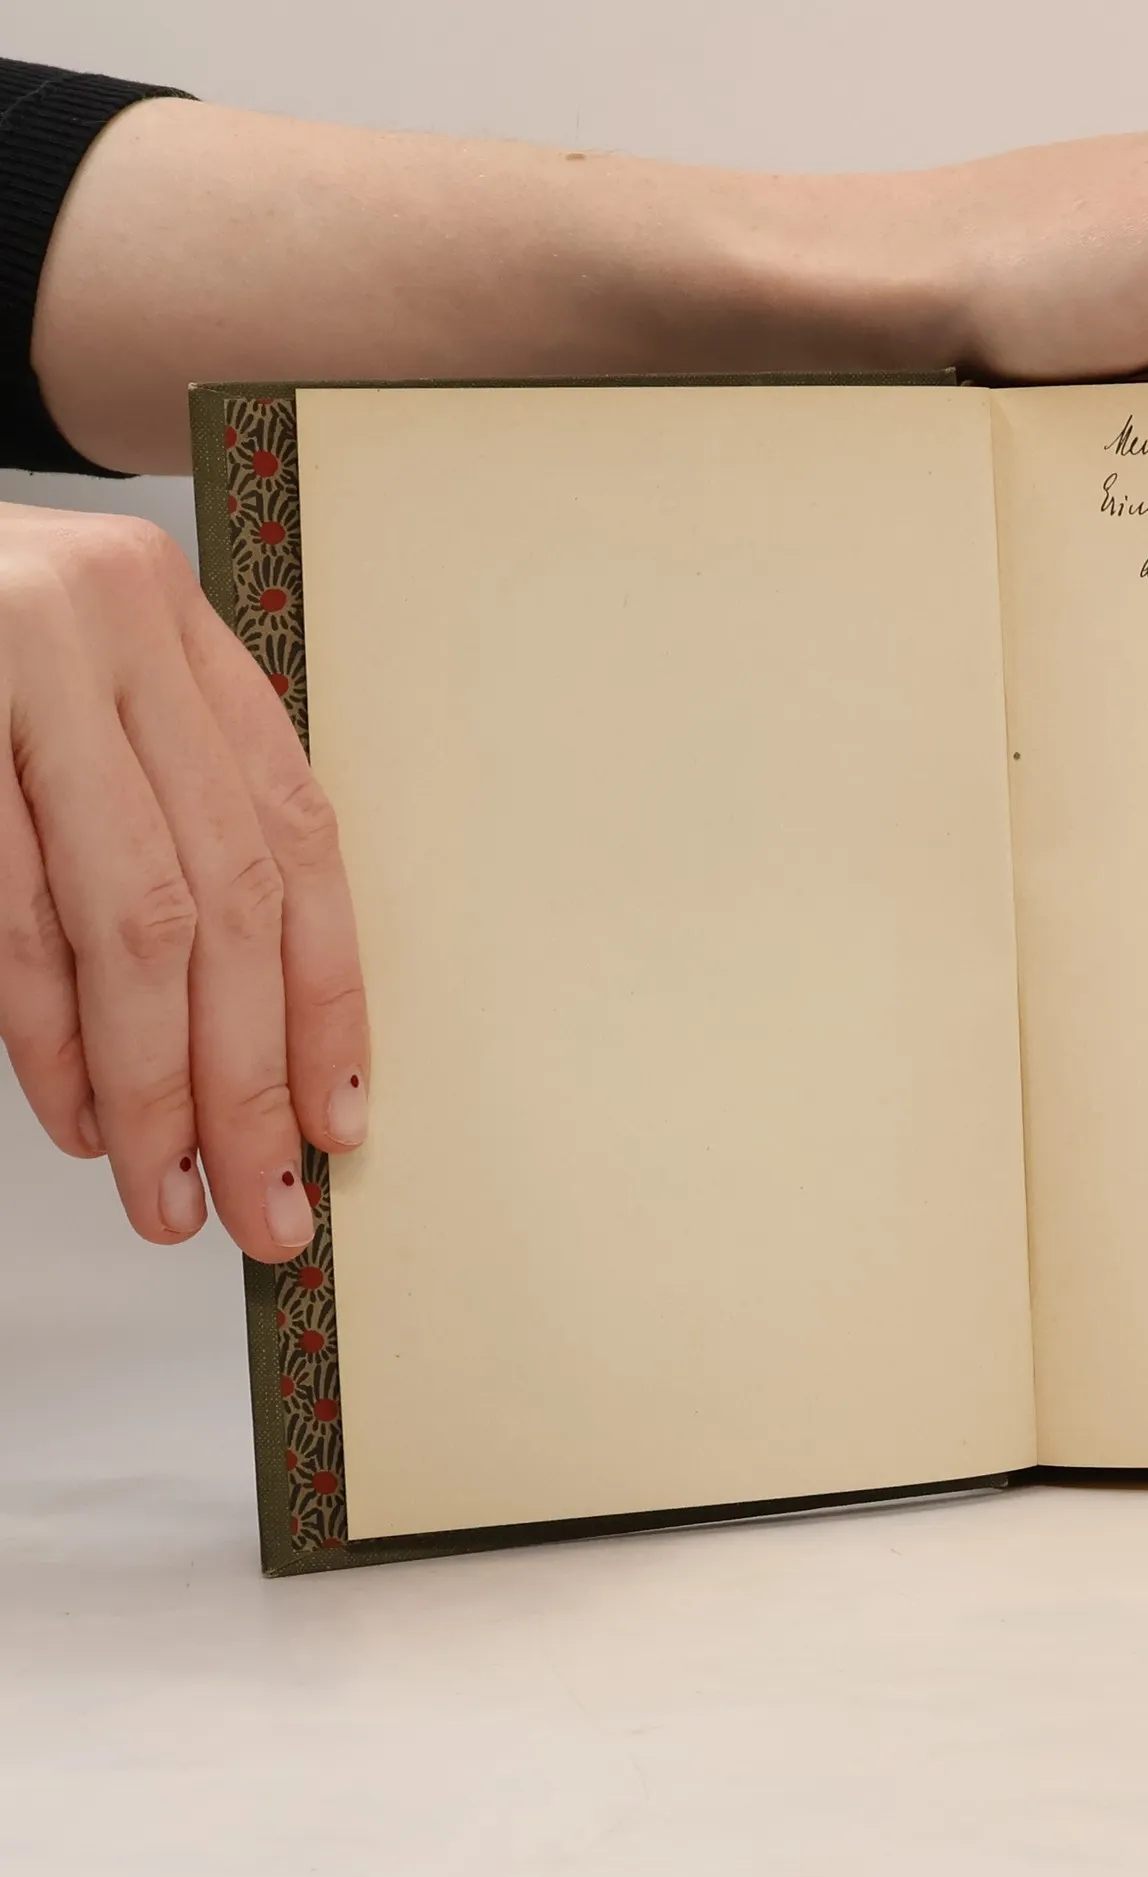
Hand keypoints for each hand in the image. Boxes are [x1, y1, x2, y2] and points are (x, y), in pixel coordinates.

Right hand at [0, 503, 365, 1257]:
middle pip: (228, 899)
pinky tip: (82, 1116)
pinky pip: (12, 912)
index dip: (328, 991)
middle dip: (250, 1074)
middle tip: (261, 1203)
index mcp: (176, 627)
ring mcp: (14, 667)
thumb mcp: (75, 693)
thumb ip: (163, 811)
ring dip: (154, 1082)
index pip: (293, 838)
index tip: (339, 1120)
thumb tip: (251, 1028)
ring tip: (169, 1195)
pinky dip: (48, 1031)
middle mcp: (114, 632)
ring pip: (129, 920)